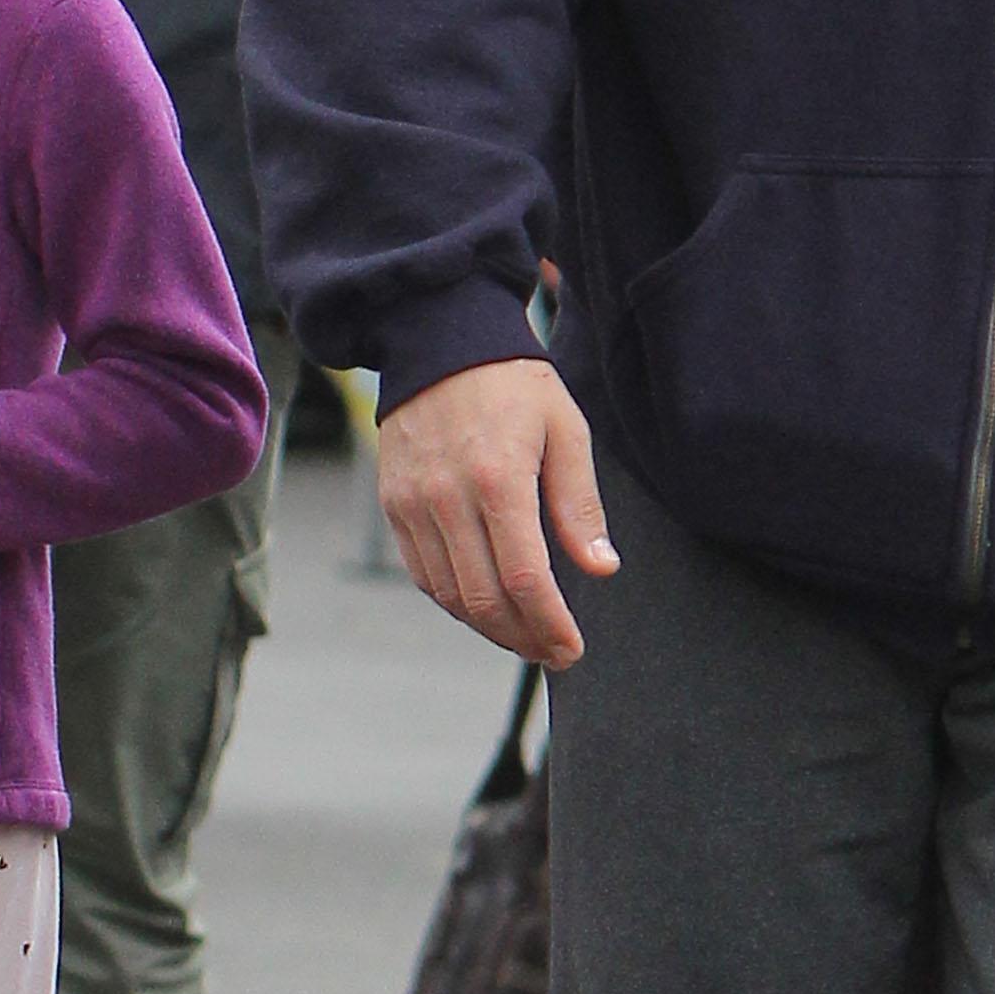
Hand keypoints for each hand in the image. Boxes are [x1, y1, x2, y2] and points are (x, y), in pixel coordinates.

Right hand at [377, 357, 617, 668]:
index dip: (548, 623)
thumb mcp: (565, 429)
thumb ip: (580, 504)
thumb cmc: (514, 384)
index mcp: (498, 478)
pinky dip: (454, 600)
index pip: (524, 577)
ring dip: (489, 627)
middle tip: (554, 651)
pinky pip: (422, 573)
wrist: (440, 341)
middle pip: (483, 598)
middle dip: (523, 636)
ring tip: (526, 636)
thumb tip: (600, 568)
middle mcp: (448, 498)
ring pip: (448, 595)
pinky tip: (486, 605)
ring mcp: (413, 504)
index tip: (571, 648)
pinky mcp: (393, 505)